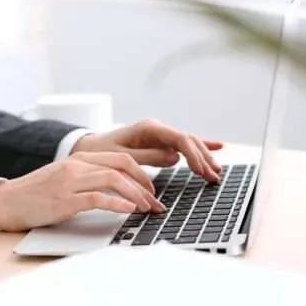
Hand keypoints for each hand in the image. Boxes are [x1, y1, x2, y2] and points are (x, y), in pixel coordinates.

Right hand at [0, 152, 165, 231]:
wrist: (7, 202)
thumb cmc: (37, 194)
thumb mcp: (66, 179)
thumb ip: (90, 178)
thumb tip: (120, 190)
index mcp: (80, 158)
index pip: (121, 158)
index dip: (142, 173)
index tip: (152, 190)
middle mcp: (77, 165)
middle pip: (122, 165)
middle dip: (145, 184)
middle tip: (155, 201)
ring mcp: (70, 181)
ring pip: (114, 179)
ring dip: (136, 195)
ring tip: (146, 208)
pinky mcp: (64, 200)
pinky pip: (97, 198)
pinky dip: (117, 204)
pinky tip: (128, 211)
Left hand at [72, 119, 223, 181]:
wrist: (89, 148)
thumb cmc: (101, 152)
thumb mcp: (122, 157)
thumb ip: (148, 157)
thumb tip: (175, 158)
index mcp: (149, 129)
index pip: (179, 139)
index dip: (193, 155)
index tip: (201, 171)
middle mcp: (157, 128)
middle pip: (188, 140)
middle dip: (203, 158)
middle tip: (213, 176)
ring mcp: (159, 134)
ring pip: (188, 142)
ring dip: (203, 156)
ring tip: (215, 172)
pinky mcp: (159, 141)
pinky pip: (183, 144)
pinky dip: (199, 148)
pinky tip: (216, 147)